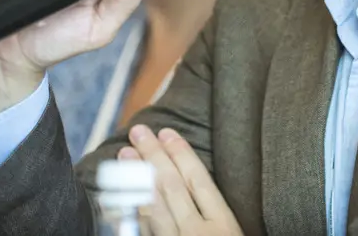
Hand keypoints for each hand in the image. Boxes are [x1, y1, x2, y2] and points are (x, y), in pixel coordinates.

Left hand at [121, 125, 242, 235]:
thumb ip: (222, 218)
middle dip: (154, 156)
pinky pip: (142, 230)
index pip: (200, 181)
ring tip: (125, 154)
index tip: (166, 132)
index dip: (182, 154)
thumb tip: (198, 185)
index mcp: (225, 225)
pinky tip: (120, 195)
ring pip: (153, 207)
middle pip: (172, 187)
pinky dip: (130, 212)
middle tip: (138, 131)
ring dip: (136, 179)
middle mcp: (199, 233)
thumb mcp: (236, 233)